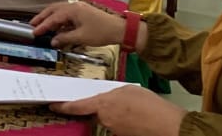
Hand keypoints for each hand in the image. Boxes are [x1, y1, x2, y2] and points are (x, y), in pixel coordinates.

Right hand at [31, 0, 124, 48]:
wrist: (119, 29)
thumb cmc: (100, 32)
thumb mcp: (81, 37)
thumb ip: (65, 38)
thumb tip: (52, 41)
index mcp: (72, 10)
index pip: (53, 18)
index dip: (42, 25)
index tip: (33, 32)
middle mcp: (73, 6)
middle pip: (53, 9)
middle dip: (42, 17)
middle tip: (32, 24)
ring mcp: (78, 8)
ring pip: (59, 10)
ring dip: (50, 17)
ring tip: (41, 24)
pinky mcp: (82, 12)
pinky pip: (66, 13)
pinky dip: (58, 18)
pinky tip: (57, 26)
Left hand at [51, 85, 185, 135]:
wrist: (167, 125)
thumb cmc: (149, 104)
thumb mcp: (128, 90)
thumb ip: (113, 93)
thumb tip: (108, 98)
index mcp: (103, 105)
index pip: (77, 106)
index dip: (64, 107)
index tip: (54, 106)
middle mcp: (105, 120)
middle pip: (95, 113)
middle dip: (100, 108)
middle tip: (116, 104)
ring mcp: (114, 131)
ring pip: (108, 120)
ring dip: (116, 115)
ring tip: (133, 110)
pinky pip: (119, 127)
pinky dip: (124, 122)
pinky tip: (136, 118)